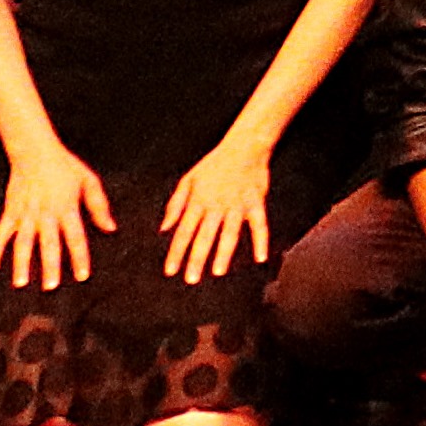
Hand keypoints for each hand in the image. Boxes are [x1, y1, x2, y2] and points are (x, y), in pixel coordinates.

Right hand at [0, 143, 113, 290]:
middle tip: (51, 287)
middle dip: (50, 265)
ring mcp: (26, 214)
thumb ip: (100, 206)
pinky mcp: (10, 212)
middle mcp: (46, 214)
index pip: (75, 237)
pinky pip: (0, 235)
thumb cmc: (65, 166)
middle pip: (48, 243)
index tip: (82, 276)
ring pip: (22, 242)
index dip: (80, 257)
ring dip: (21, 263)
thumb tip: (111, 228)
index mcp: (67, 207)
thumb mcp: (89, 180)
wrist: (34, 150)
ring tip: (21, 284)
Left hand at [157, 133, 279, 283]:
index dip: (176, 252)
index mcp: (198, 200)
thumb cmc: (214, 165)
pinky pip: (259, 224)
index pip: (184, 230)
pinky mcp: (256, 202)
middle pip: (205, 235)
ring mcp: (237, 204)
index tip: (170, 271)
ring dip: (223, 252)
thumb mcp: (188, 180)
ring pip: (229, 232)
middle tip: (190, 279)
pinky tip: (260, 257)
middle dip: (197, 258)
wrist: (243, 146)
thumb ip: (175, 204)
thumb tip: (164, 228)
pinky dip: (261, 240)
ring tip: (217, 271)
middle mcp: (217, 205)